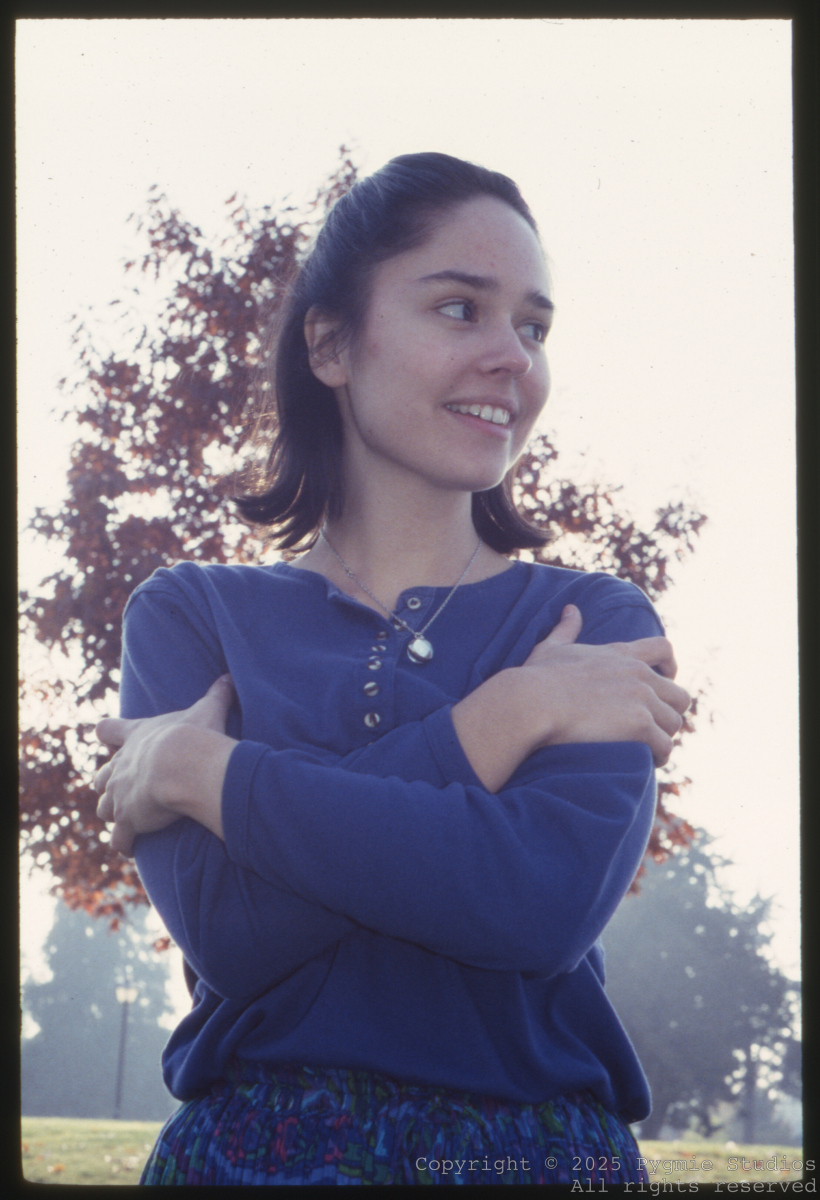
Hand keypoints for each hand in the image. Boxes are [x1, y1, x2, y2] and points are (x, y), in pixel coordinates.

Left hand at [94, 675, 235, 855]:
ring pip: (104, 808)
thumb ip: (217, 694)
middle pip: (101, 776)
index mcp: (136, 737)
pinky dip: (123, 843)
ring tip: (124, 821)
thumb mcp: (207, 710)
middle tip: (122, 788)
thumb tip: (231, 677)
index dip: (108, 733)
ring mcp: (120, 795)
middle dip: (108, 783)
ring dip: (113, 813)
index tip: (105, 734)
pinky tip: (130, 847)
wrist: (181, 765)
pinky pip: (119, 838)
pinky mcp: (127, 821)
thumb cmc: (193, 736)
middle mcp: (120, 767)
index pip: (109, 730)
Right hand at [522, 604, 690, 764]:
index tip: (664, 683)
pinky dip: (658, 756)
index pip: (663, 649)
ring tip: (645, 751)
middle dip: (669, 713)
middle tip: (650, 729)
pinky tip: (644, 761)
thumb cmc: (536, 679)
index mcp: (621, 654)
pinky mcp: (640, 724)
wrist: (532, 702)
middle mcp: (638, 674)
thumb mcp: (552, 648)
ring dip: (662, 738)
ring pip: (674, 723)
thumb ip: (566, 629)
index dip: (670, 668)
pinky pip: (665, 745)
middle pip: (680, 695)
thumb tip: (571, 609)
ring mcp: (642, 698)